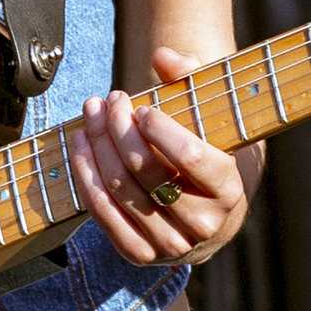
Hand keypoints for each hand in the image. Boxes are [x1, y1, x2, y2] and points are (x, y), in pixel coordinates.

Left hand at [72, 46, 258, 267]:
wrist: (209, 213)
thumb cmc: (209, 153)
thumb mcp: (213, 115)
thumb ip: (192, 78)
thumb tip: (163, 55)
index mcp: (229, 191)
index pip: (192, 158)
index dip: (161, 129)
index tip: (143, 106)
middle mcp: (203, 225)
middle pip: (146, 171)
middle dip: (119, 128)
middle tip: (110, 99)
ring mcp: (170, 246)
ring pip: (120, 191)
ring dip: (97, 147)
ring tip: (90, 116)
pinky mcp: (140, 255)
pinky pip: (103, 215)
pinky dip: (85, 176)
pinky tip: (81, 145)